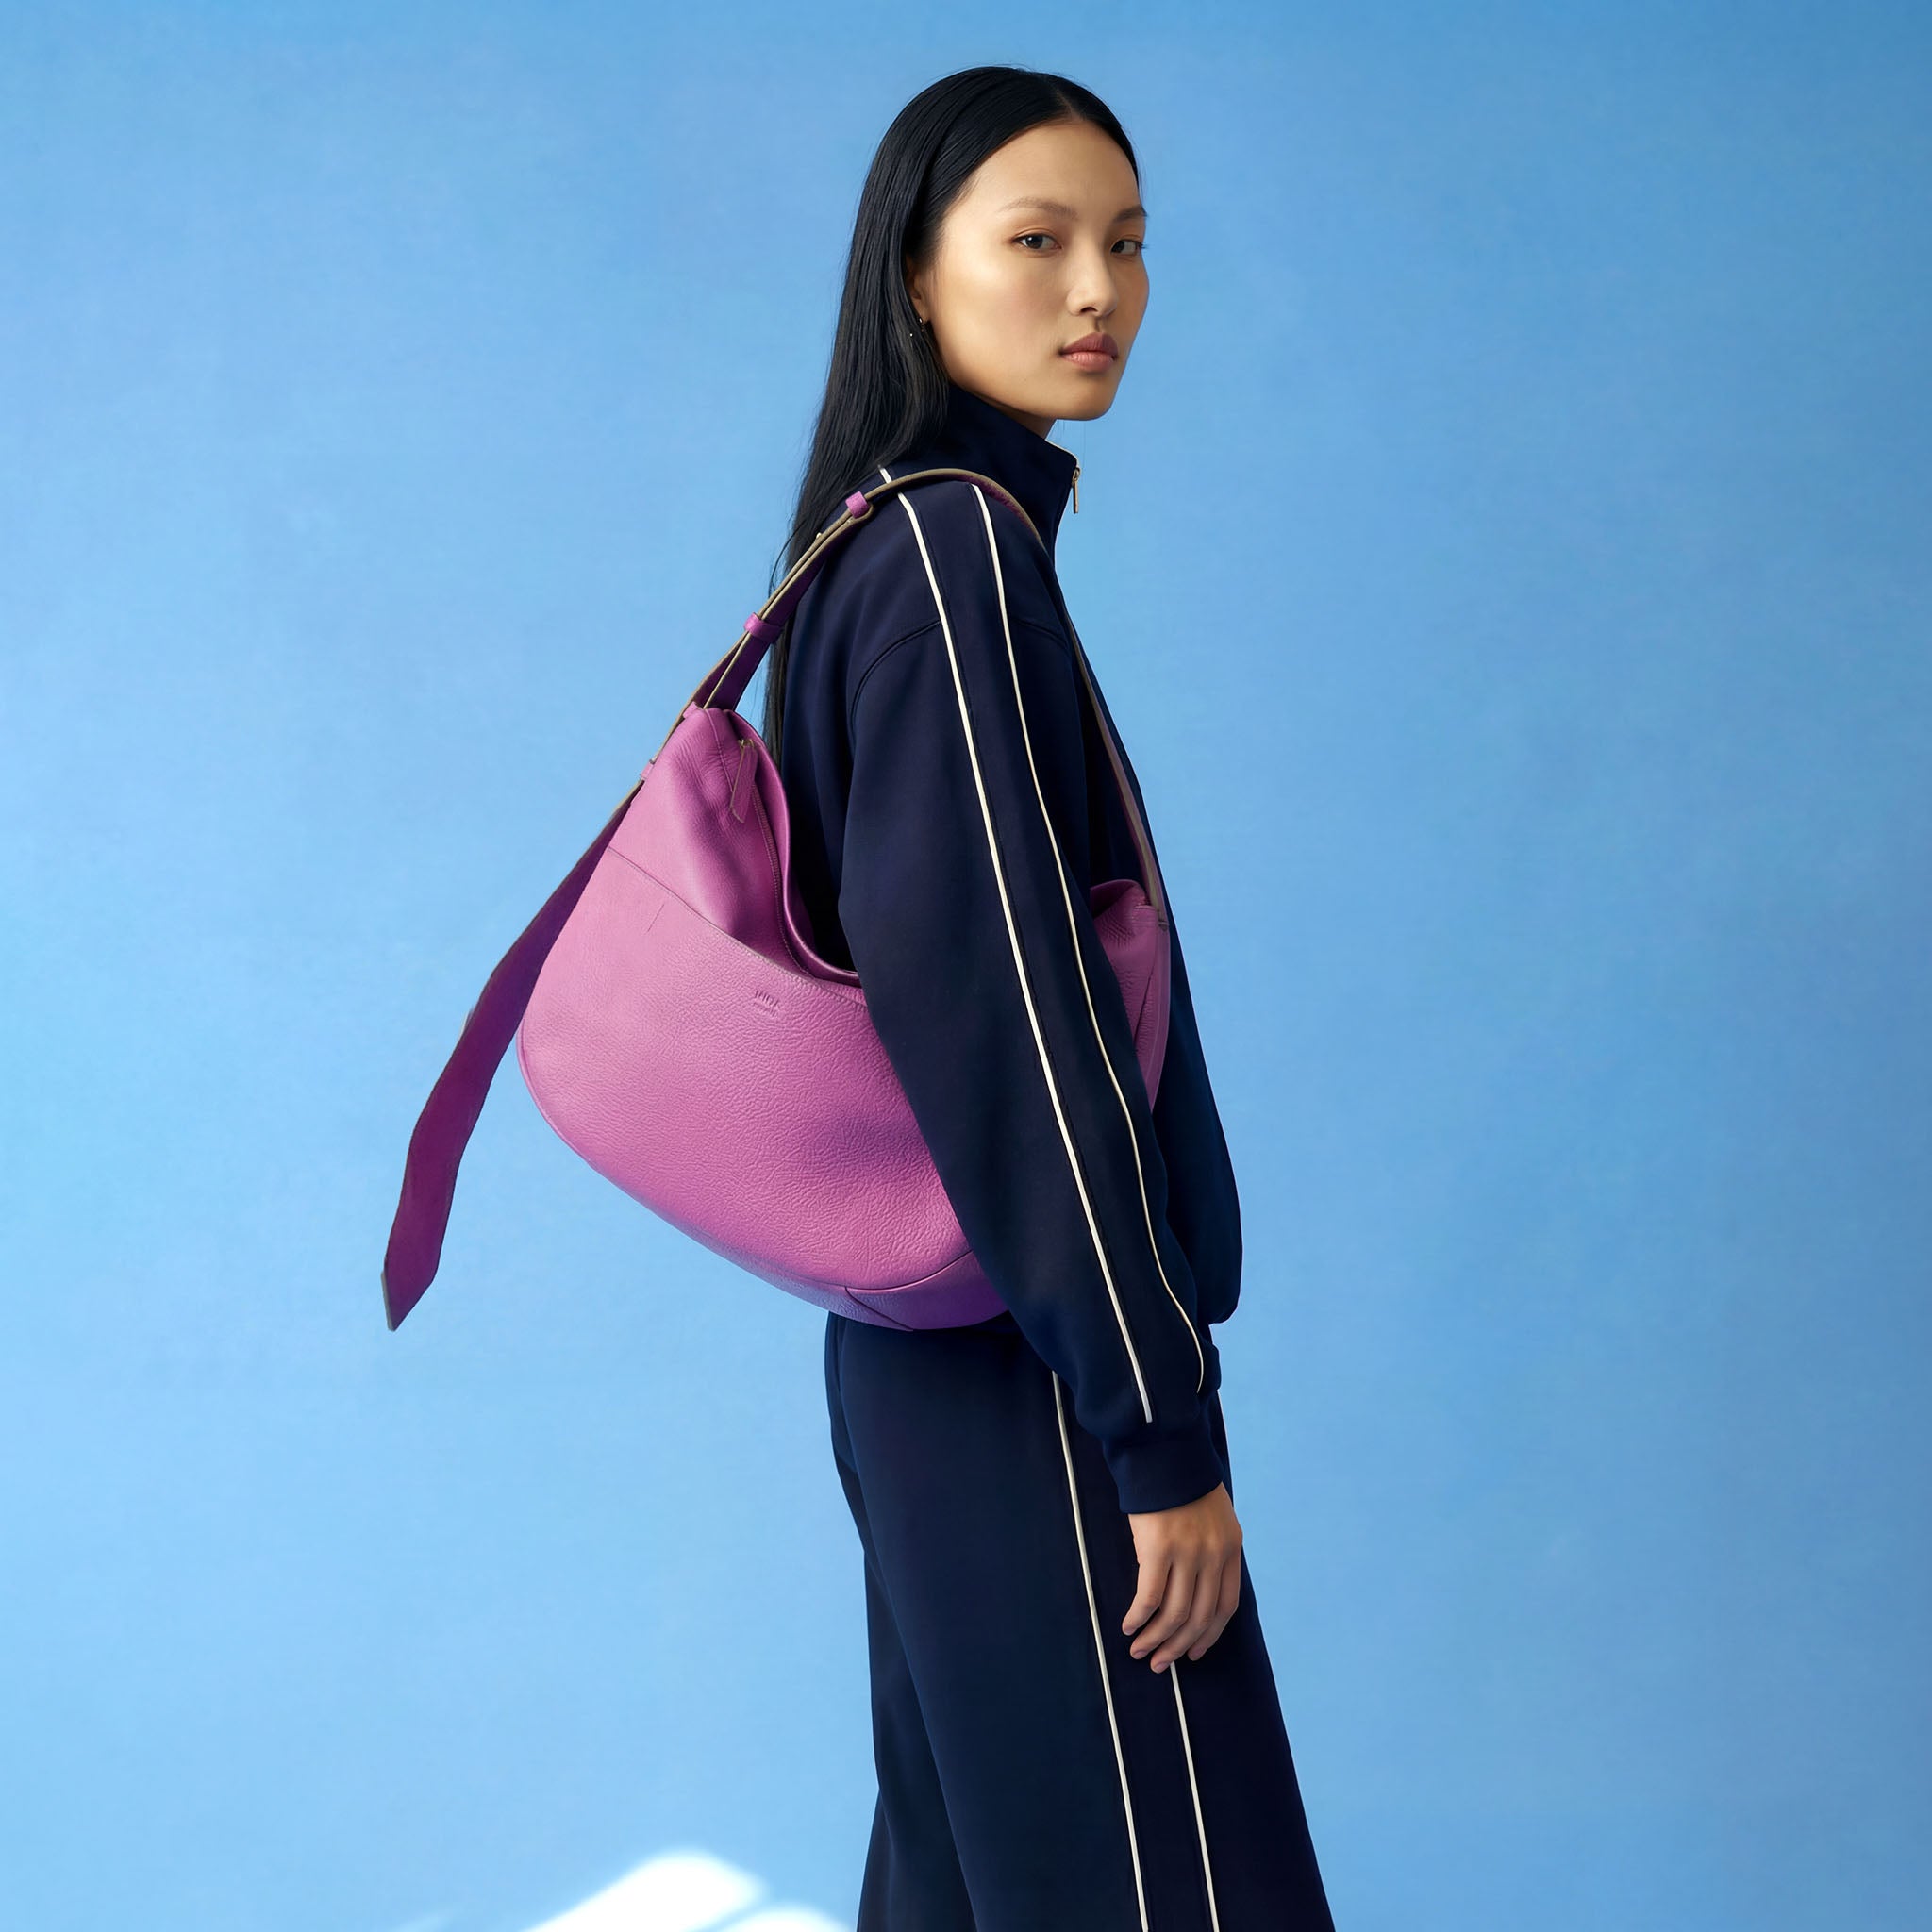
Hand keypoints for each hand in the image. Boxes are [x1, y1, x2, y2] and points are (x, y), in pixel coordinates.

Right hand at [1121, 1481, 1240, 1671]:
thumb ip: (1211, 1549)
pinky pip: (1149, 1597)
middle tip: (1160, 1663)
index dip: (1209, 1635)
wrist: (1164, 1450)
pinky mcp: (1158, 1549)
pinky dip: (1138, 1617)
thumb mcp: (1213, 1515)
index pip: (1225, 1606)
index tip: (1193, 1653)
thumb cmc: (1181, 1482)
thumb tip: (1193, 1588)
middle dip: (1179, 1646)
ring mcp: (1187, 1553)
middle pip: (1199, 1616)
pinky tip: (1128, 1626)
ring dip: (1157, 1639)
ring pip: (1174, 1613)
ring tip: (1141, 1652)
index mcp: (1230, 1547)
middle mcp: (1213, 1555)